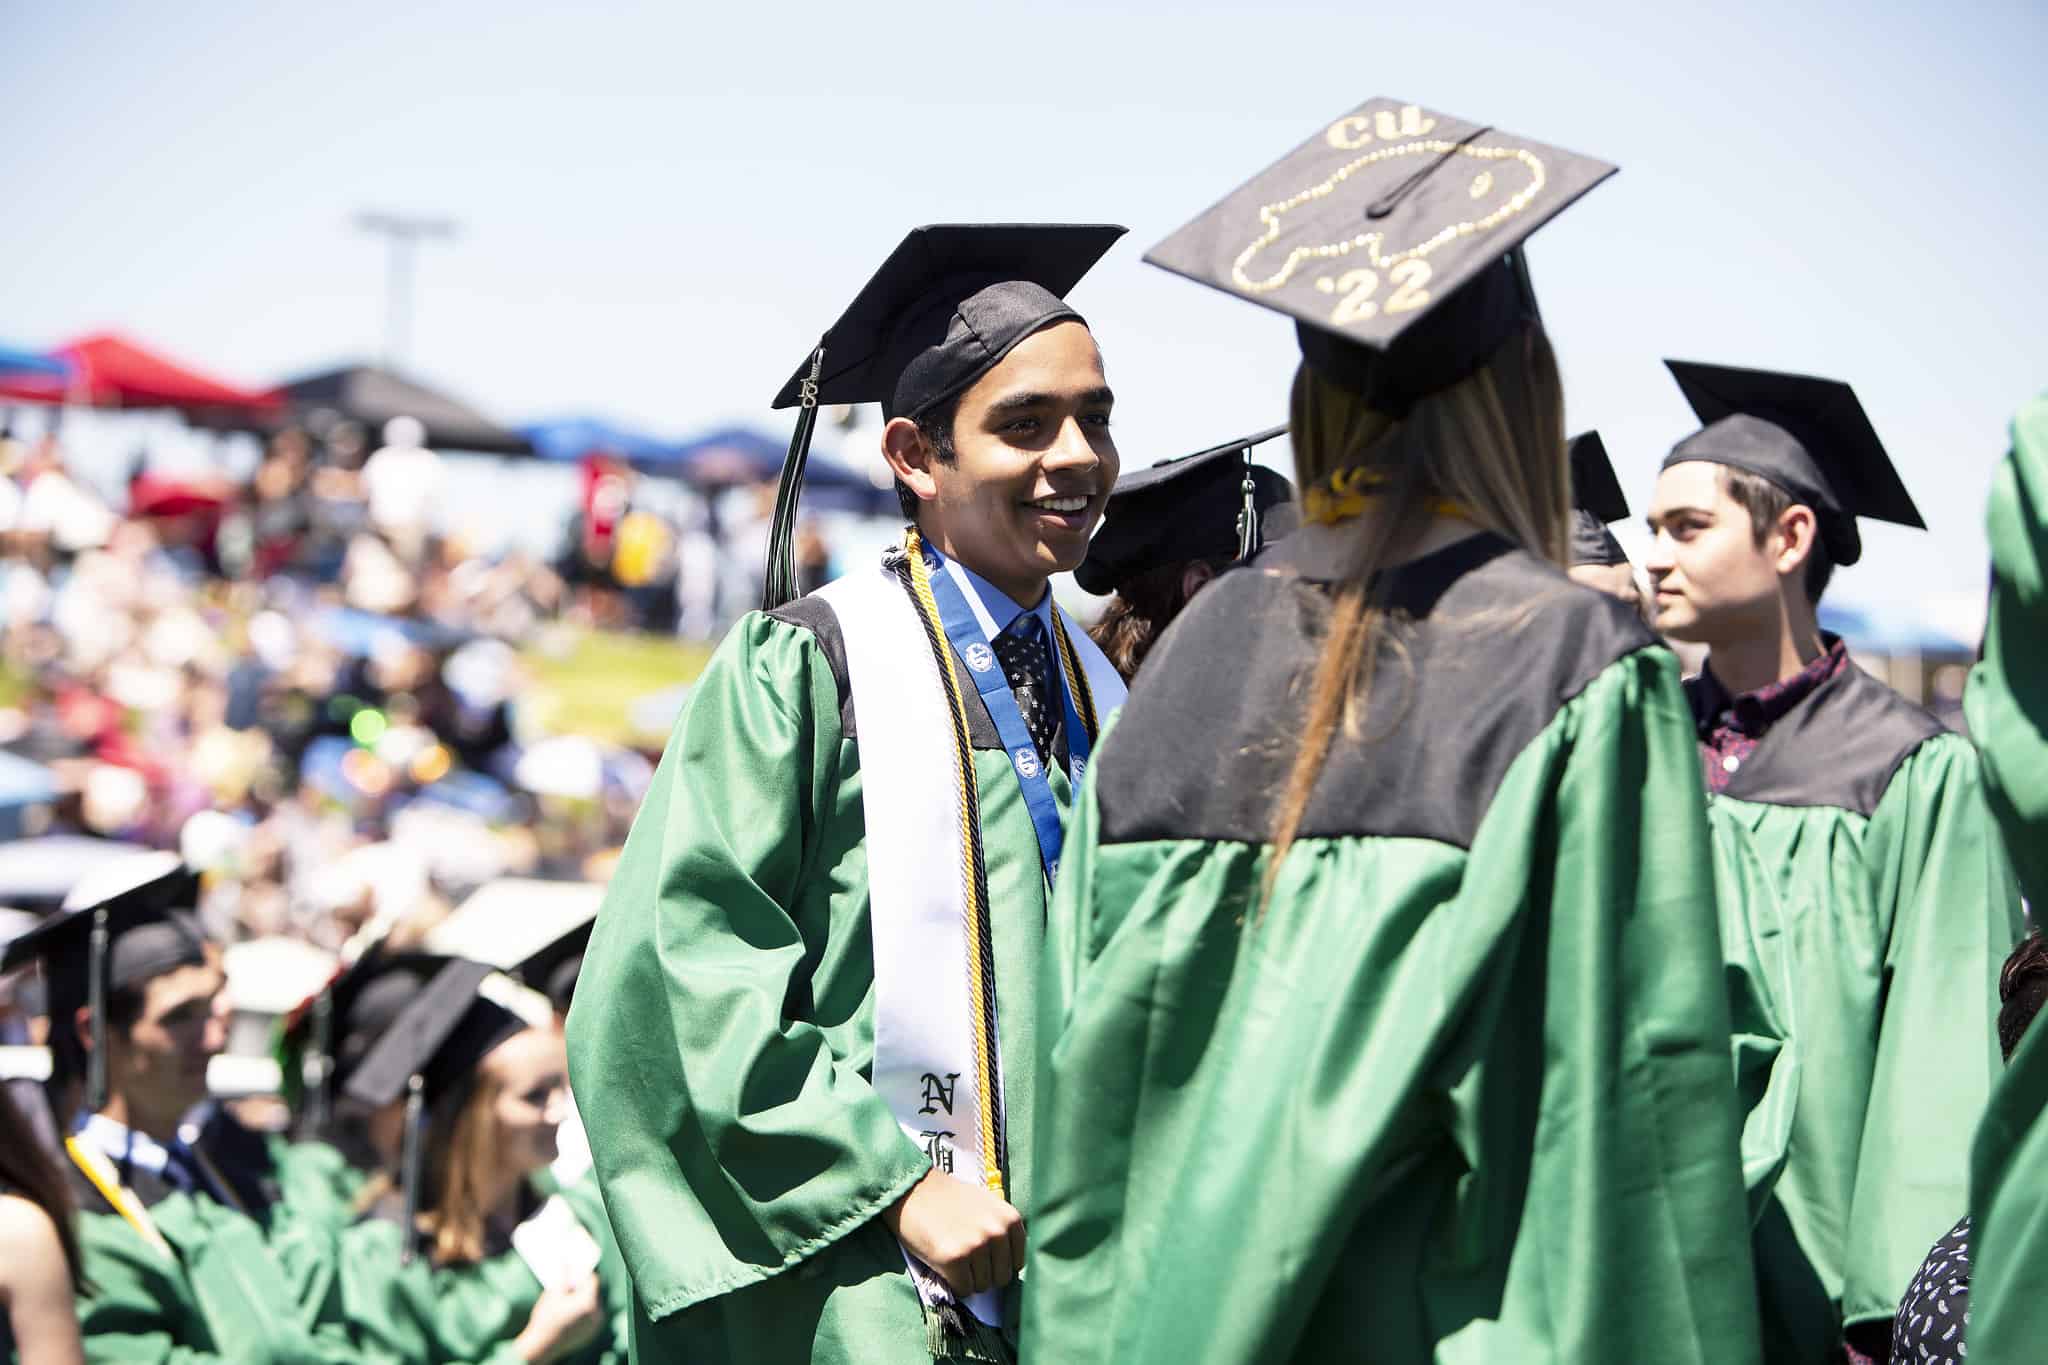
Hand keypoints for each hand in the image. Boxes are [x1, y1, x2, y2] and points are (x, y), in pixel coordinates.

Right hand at [514, 1272, 602, 1363]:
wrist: (541, 1347)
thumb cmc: (545, 1320)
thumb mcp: (553, 1293)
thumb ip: (563, 1275)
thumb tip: (566, 1260)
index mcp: (589, 1302)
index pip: (592, 1280)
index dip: (582, 1272)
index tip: (575, 1268)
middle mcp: (596, 1313)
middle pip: (592, 1292)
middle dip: (582, 1285)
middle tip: (571, 1279)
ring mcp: (595, 1325)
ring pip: (591, 1304)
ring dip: (582, 1298)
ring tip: (569, 1291)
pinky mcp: (590, 1333)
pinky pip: (590, 1317)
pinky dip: (582, 1311)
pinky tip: (570, 1307)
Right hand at [882, 1167, 1025, 1297]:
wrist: (912, 1189)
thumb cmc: (948, 1198)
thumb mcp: (986, 1206)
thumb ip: (1000, 1230)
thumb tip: (1011, 1263)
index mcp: (1010, 1219)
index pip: (1017, 1263)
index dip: (999, 1265)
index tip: (984, 1260)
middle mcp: (997, 1232)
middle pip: (1001, 1278)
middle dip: (983, 1275)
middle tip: (965, 1260)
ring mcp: (976, 1246)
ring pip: (981, 1287)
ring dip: (967, 1279)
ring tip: (952, 1258)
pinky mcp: (954, 1259)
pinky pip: (963, 1290)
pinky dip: (953, 1284)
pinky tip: (943, 1265)